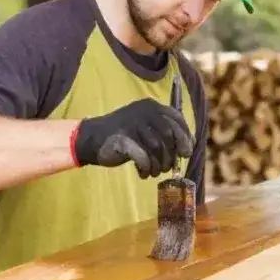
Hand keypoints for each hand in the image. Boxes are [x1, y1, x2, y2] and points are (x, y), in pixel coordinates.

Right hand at [71, 98, 194, 177]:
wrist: (92, 139)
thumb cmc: (124, 136)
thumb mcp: (146, 128)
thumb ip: (164, 133)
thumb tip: (187, 147)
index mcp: (151, 106)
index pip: (176, 119)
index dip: (185, 136)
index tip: (186, 152)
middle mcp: (143, 112)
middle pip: (169, 135)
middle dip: (171, 155)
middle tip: (168, 167)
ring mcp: (132, 124)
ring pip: (157, 148)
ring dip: (158, 165)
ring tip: (153, 172)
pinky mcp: (123, 139)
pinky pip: (143, 158)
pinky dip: (146, 168)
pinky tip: (143, 173)